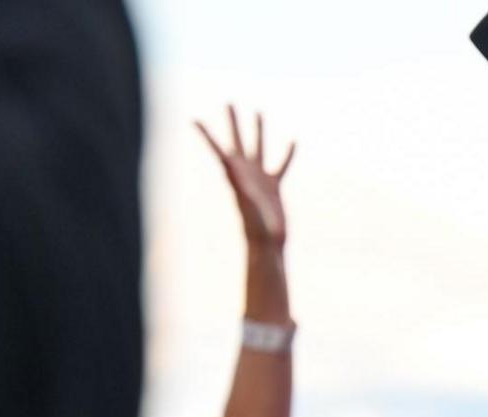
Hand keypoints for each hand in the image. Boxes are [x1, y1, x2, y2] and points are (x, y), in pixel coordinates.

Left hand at [194, 105, 292, 248]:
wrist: (267, 242)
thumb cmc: (254, 226)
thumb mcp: (244, 200)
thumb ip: (237, 181)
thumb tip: (228, 162)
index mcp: (235, 175)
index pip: (218, 149)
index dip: (206, 135)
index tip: (194, 121)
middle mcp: (246, 173)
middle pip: (238, 141)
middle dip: (233, 122)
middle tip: (229, 103)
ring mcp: (260, 178)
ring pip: (259, 148)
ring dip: (258, 131)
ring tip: (258, 113)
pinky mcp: (275, 186)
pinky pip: (282, 166)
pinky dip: (287, 154)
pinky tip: (293, 142)